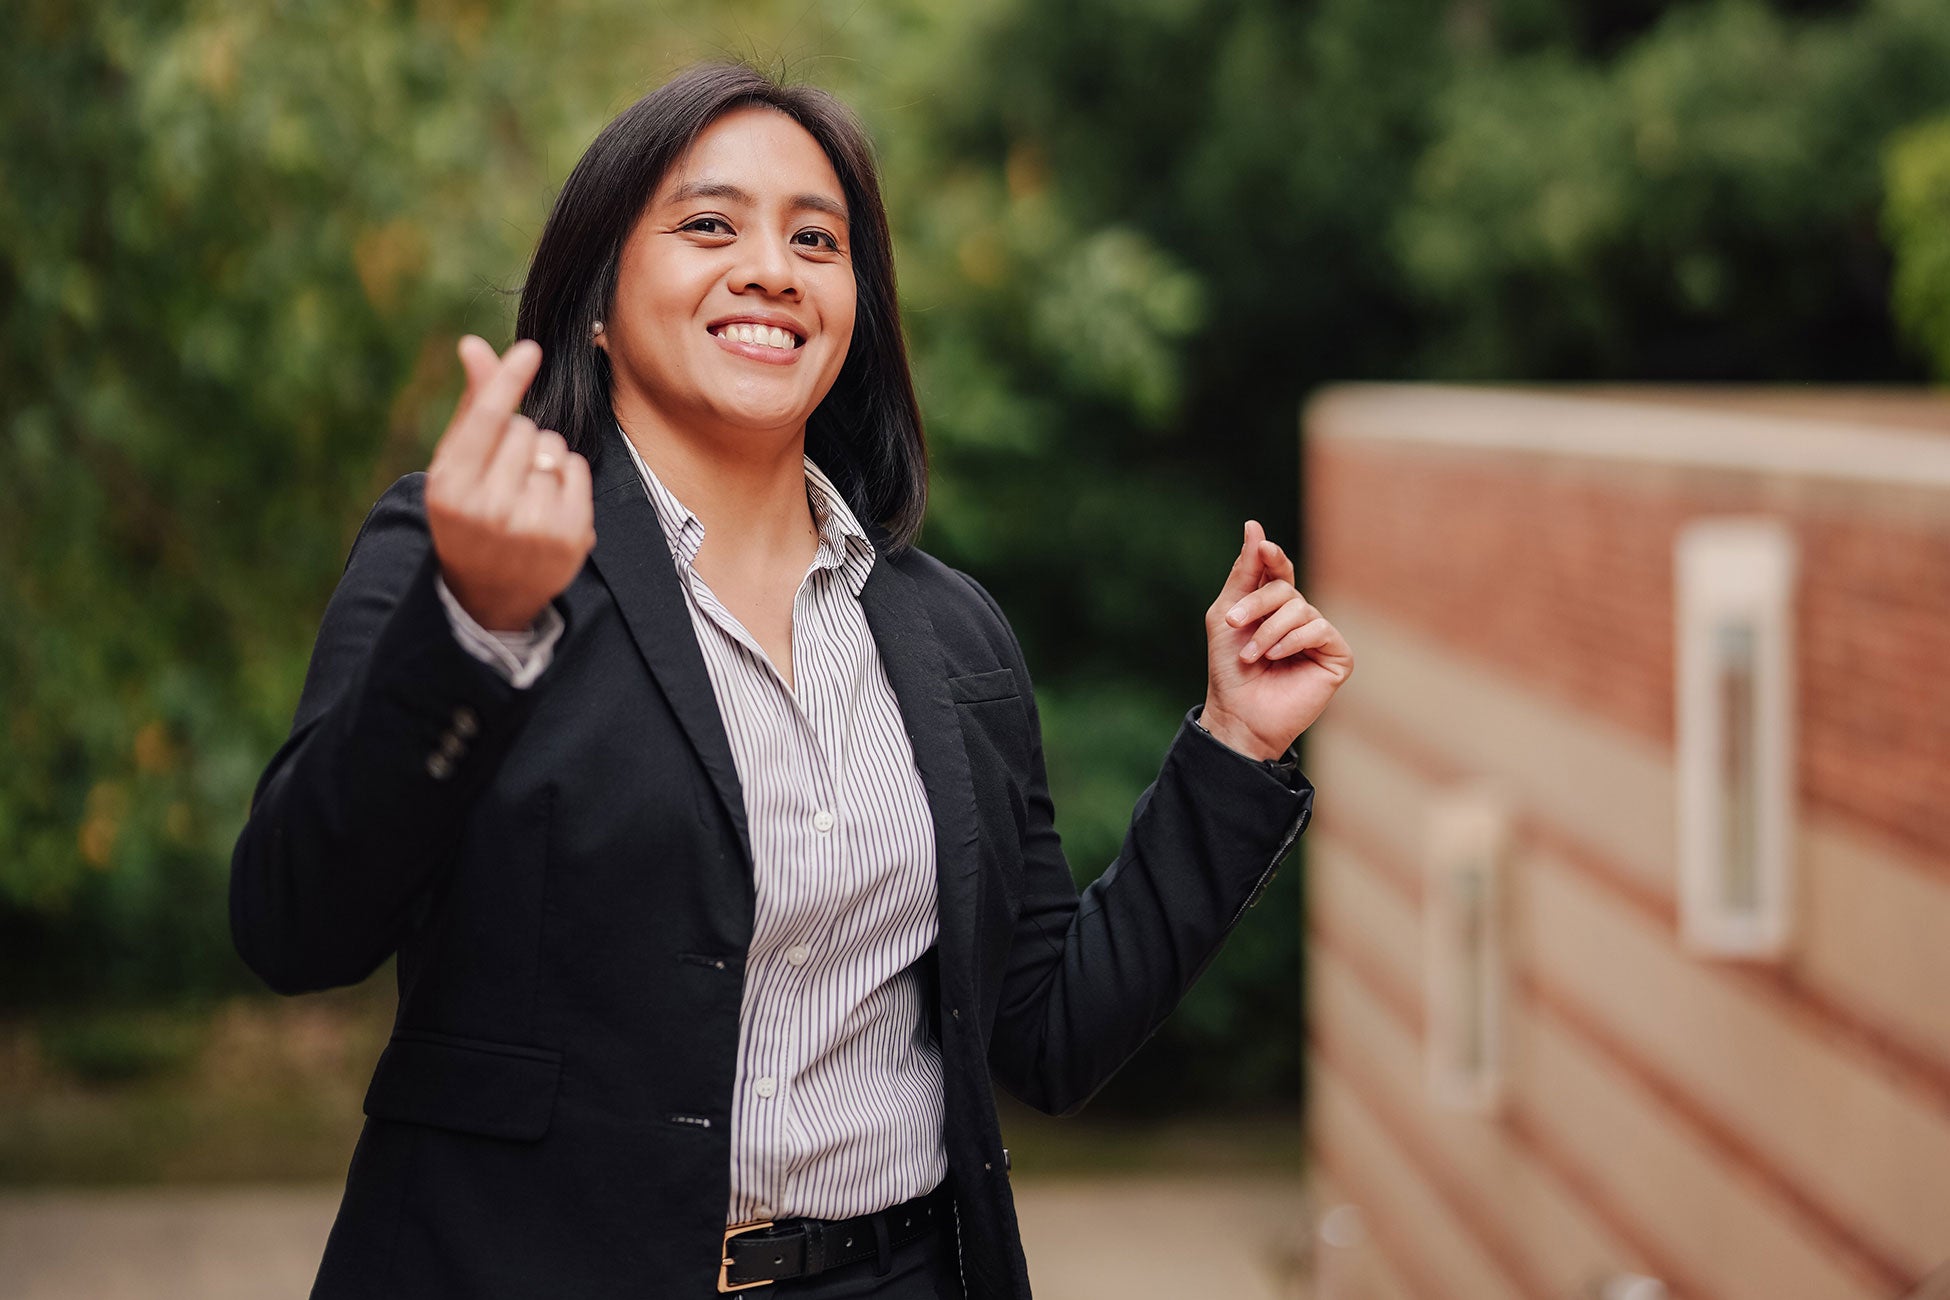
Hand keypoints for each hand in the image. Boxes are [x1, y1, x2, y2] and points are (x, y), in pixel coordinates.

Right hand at [425, 336, 595, 630]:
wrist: (487, 595)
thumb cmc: (468, 515)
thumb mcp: (455, 467)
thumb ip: (471, 407)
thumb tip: (473, 344)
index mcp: (451, 489)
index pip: (487, 421)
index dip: (509, 381)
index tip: (530, 349)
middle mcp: (490, 509)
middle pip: (525, 429)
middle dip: (518, 439)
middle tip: (503, 475)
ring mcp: (532, 527)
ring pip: (553, 447)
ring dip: (543, 457)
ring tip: (524, 491)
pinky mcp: (569, 537)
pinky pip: (576, 468)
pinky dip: (566, 475)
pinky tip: (547, 501)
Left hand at [1201, 520, 1352, 760]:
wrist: (1238, 713)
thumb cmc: (1229, 669)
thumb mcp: (1227, 614)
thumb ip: (1244, 573)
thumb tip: (1255, 526)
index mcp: (1274, 606)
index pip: (1278, 570)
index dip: (1272, 557)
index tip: (1264, 547)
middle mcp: (1300, 618)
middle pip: (1284, 588)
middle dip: (1256, 603)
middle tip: (1233, 623)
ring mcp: (1319, 636)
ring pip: (1300, 608)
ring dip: (1269, 630)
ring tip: (1253, 655)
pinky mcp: (1336, 656)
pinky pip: (1320, 629)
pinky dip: (1293, 640)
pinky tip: (1276, 657)